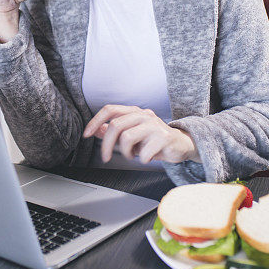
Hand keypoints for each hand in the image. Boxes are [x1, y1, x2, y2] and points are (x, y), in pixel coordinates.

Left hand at [83, 105, 199, 164]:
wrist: (181, 144)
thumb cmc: (154, 139)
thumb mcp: (132, 134)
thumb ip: (114, 132)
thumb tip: (96, 130)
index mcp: (134, 112)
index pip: (110, 109)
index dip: (96, 121)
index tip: (86, 134)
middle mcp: (143, 114)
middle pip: (116, 125)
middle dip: (107, 145)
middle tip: (106, 157)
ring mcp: (154, 125)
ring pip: (127, 137)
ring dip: (126, 152)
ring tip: (133, 155)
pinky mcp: (164, 137)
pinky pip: (144, 152)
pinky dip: (142, 159)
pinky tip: (148, 157)